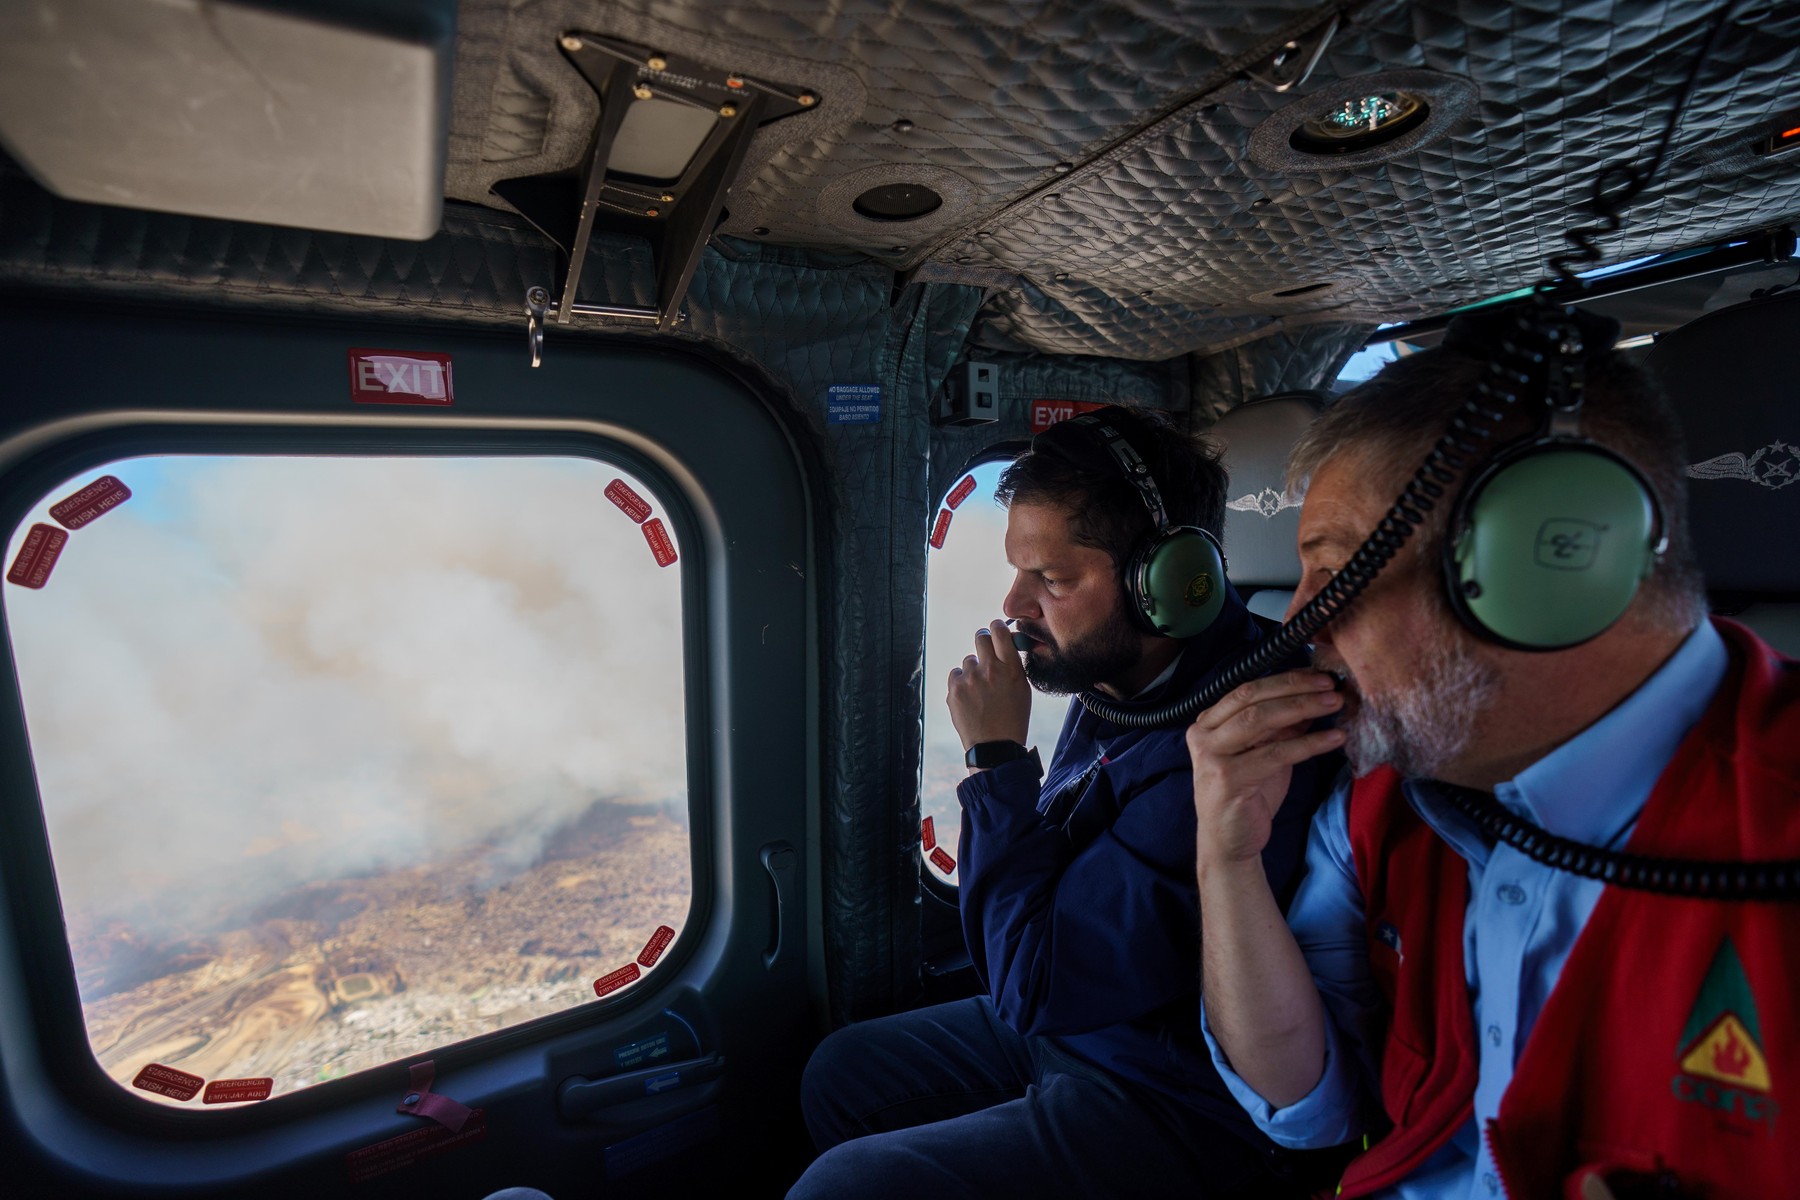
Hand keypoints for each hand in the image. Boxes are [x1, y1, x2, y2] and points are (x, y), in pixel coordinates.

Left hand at [947, 620, 1031, 757]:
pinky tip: (970, 697)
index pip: (1000, 632)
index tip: (996, 630)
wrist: (994, 746)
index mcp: (1011, 669)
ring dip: (973, 670)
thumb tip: (1006, 643)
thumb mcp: (1023, 689)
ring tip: (980, 690)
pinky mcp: (954, 689)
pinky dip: (962, 682)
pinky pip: (956, 674)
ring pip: (968, 661)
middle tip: (986, 652)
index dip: (997, 627)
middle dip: (984, 641)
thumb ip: (1014, 664)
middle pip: (981, 637)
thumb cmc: (1013, 717)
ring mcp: (970, 679)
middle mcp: (990, 670)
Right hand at [1188, 670, 1344, 873]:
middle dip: (1296, 688)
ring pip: (1260, 720)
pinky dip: (1309, 743)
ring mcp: (1212, 756)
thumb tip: (1315, 695)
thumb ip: (1281, 726)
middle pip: (1252, 698)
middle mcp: (1203, 734)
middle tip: (1332, 687)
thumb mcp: (1264, 753)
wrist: (1230, 843)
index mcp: (1208, 723)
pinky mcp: (1228, 779)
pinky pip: (1276, 753)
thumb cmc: (1247, 796)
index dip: (1286, 680)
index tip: (1320, 676)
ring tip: (1336, 705)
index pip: (1248, 690)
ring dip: (1303, 708)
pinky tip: (1334, 738)